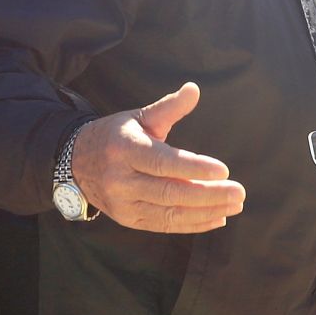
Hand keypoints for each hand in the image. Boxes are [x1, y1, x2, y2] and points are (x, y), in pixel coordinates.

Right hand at [70, 83, 244, 233]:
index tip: (224, 170)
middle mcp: (121, 180)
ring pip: (170, 213)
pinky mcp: (128, 220)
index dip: (194, 167)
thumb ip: (168, 107)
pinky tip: (217, 218)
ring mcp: (123, 204)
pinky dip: (193, 224)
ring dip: (206, 212)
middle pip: (170, 192)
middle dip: (209, 195)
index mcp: (125, 149)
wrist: (76, 163)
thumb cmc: (116, 135)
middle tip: (239, 192)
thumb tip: (195, 89)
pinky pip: (165, 225)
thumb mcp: (139, 117)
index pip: (163, 162)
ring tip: (234, 205)